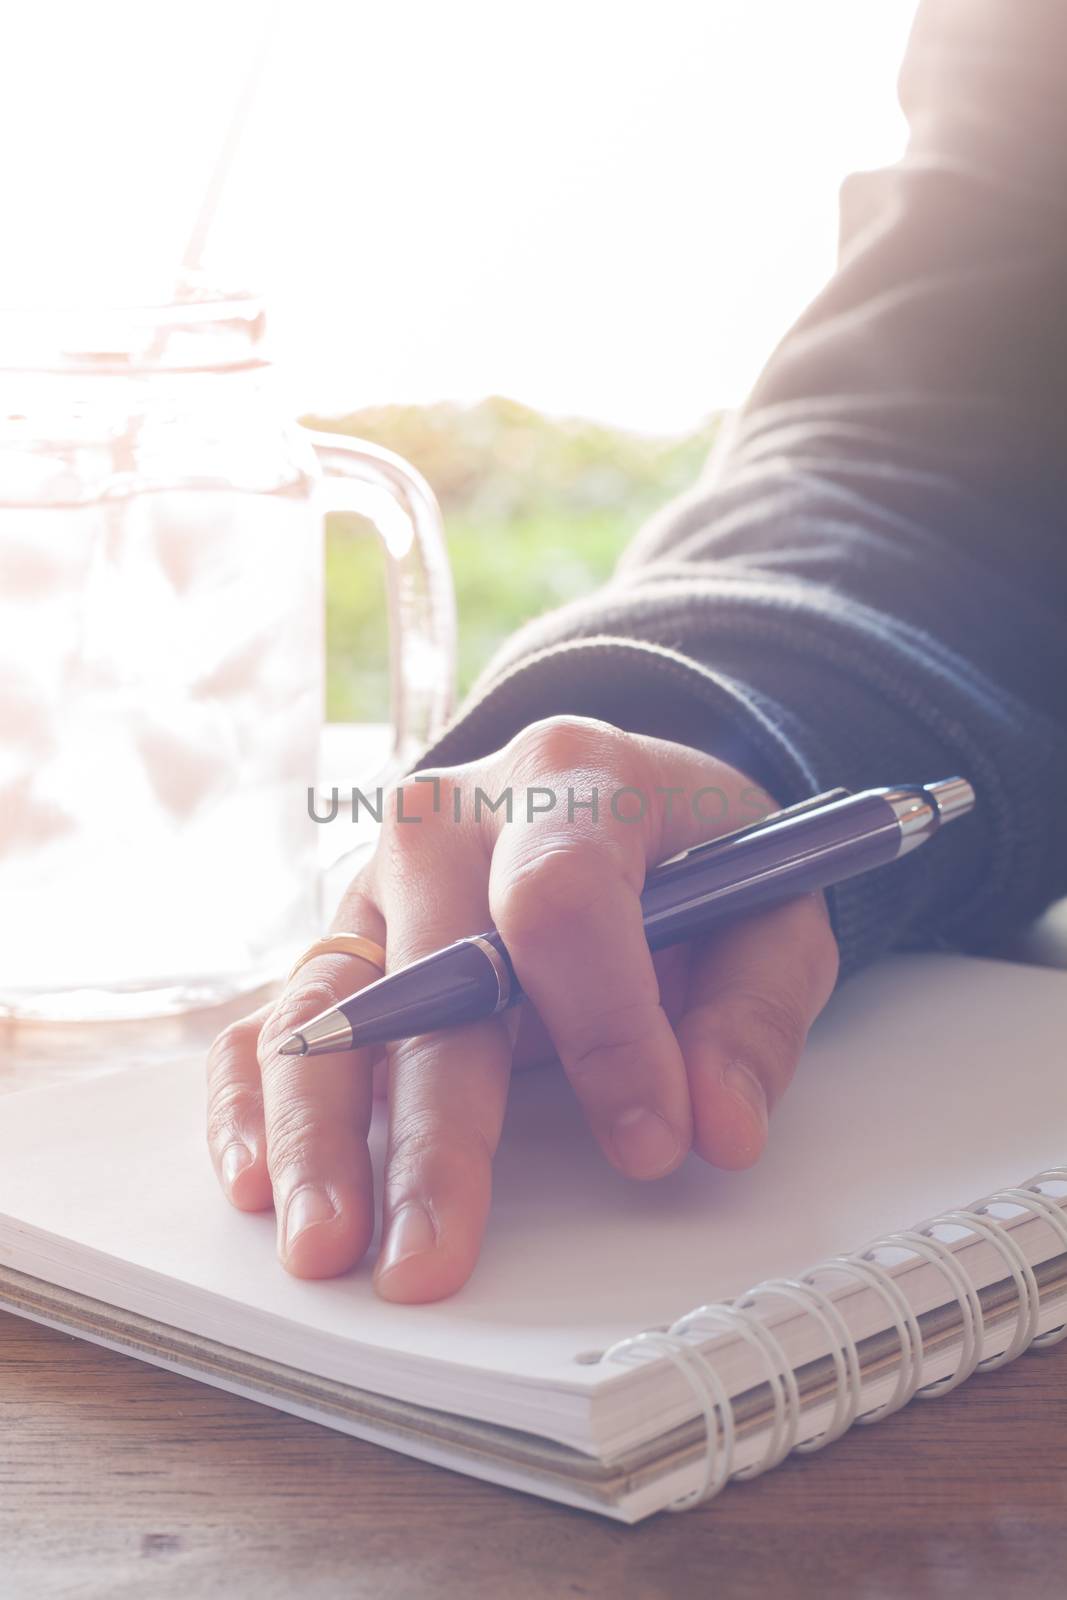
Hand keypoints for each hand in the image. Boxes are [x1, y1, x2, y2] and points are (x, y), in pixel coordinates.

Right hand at [206, 716, 837, 1303]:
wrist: (615, 801)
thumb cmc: (690, 856)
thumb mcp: (770, 908)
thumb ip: (754, 1012)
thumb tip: (718, 1126)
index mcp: (568, 781)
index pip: (561, 902)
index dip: (605, 1027)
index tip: (653, 1141)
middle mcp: (447, 824)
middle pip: (429, 977)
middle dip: (435, 1130)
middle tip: (433, 1256)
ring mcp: (376, 885)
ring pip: (327, 1007)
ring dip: (319, 1133)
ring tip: (323, 1245)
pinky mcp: (340, 944)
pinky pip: (272, 1019)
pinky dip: (251, 1100)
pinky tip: (253, 1182)